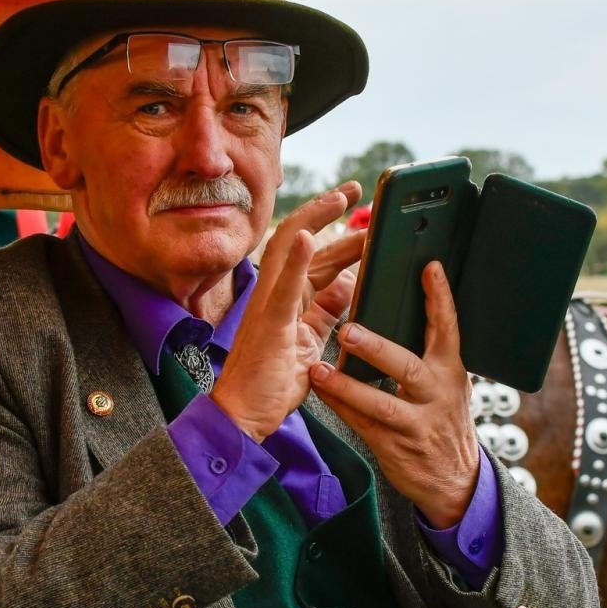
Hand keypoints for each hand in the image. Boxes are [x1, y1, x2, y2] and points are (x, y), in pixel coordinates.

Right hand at [211, 183, 364, 439]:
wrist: (244, 417)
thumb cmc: (272, 385)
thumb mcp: (311, 343)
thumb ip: (325, 314)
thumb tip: (347, 286)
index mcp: (287, 300)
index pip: (316, 257)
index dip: (339, 233)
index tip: (363, 213)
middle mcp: (275, 295)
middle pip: (305, 243)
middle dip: (330, 213)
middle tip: (359, 191)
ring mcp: (269, 305)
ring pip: (291, 250)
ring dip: (317, 220)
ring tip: (340, 197)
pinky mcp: (268, 322)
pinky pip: (283, 286)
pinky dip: (297, 260)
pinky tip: (311, 236)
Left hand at [310, 260, 479, 527]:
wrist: (454, 481)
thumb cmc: (443, 422)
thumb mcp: (448, 386)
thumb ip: (430, 355)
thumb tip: (404, 313)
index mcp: (450, 372)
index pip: (448, 329)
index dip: (439, 299)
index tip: (428, 268)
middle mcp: (436, 395)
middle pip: (407, 367)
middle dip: (377, 349)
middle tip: (348, 331)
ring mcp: (416, 424)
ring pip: (379, 403)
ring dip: (346, 385)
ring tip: (320, 369)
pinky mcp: (394, 446)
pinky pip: (360, 423)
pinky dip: (338, 406)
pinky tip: (319, 391)